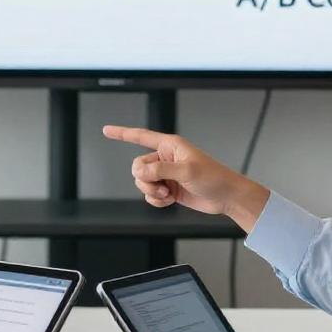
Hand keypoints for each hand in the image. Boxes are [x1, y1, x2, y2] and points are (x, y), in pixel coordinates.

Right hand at [101, 125, 269, 228]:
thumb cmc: (213, 178)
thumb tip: (141, 173)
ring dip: (151, 191)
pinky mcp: (168, 188)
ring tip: (168, 194)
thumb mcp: (187, 171)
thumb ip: (161, 170)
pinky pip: (149, 195)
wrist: (225, 197)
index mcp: (170, 145)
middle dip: (145, 180)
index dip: (122, 133)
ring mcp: (166, 174)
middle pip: (137, 166)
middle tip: (162, 187)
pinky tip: (169, 201)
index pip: (140, 136)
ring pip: (141, 182)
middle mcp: (165, 157)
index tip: (106, 130)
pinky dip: (156, 201)